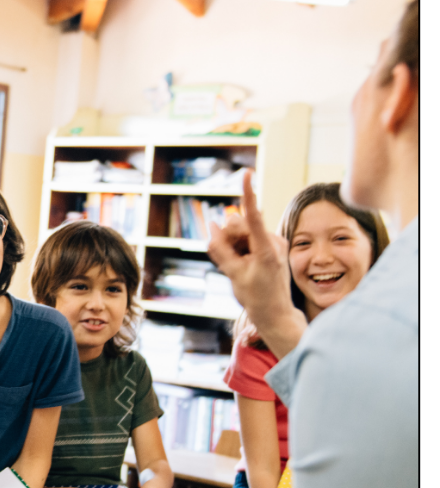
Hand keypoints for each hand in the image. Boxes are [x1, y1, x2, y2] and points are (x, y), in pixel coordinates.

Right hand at [207, 170, 297, 335]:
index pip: (253, 216)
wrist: (275, 313)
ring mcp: (274, 243)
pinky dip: (241, 248)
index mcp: (265, 250)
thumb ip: (220, 249)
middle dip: (228, 237)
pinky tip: (244, 264)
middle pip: (239, 225)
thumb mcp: (233, 274)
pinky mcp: (272, 246)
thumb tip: (212, 225)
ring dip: (234, 245)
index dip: (248, 194)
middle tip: (228, 259)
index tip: (246, 174)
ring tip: (239, 266)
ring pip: (243, 231)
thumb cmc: (256, 296)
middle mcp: (273, 241)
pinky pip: (250, 238)